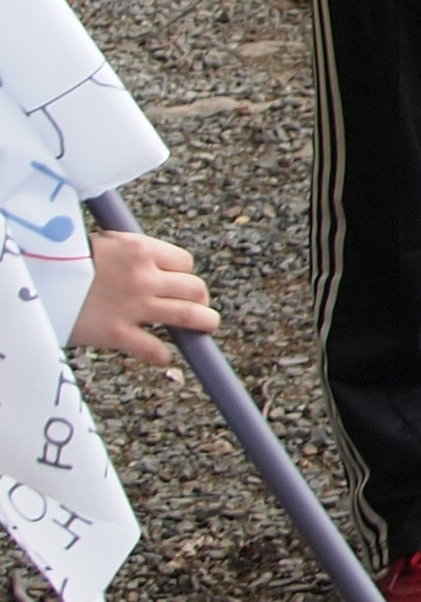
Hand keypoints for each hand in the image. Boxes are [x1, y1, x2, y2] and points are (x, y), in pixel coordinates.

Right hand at [73, 229, 211, 365]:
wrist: (34, 277)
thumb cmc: (63, 260)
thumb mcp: (103, 245)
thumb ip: (131, 254)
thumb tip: (151, 264)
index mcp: (141, 250)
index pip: (185, 263)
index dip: (184, 274)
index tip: (178, 283)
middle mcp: (144, 277)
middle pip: (195, 288)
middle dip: (199, 298)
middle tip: (198, 306)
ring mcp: (134, 306)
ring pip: (188, 316)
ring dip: (203, 323)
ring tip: (206, 327)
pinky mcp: (117, 333)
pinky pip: (154, 349)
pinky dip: (161, 355)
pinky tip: (162, 356)